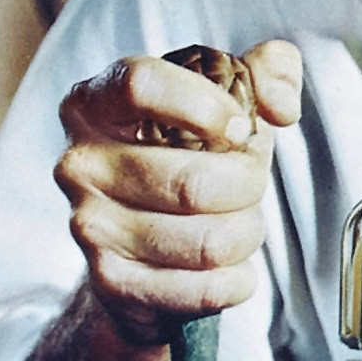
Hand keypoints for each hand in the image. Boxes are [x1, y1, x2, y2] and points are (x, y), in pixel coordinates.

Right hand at [54, 41, 303, 344]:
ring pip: (209, 240)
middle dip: (248, 185)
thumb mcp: (227, 95)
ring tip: (240, 223)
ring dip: (247, 233)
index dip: (205, 106)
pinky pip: (205, 288)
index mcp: (97, 100)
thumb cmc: (189, 153)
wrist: (144, 242)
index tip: (238, 127)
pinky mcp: (111, 282)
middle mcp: (81, 162)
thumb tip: (279, 106)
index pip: (141, 85)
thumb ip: (269, 71)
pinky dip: (238, 280)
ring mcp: (90, 226)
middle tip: (249, 183)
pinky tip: (232, 267)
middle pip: (194, 182)